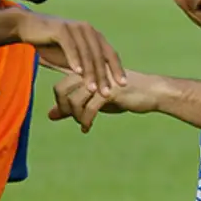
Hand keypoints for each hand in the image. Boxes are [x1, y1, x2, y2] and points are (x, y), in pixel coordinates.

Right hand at [16, 12, 124, 96]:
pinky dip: (75, 60)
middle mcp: (87, 29)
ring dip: (90, 73)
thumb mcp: (71, 57)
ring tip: (92, 89)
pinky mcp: (61, 28)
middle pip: (100, 55)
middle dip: (104, 76)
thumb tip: (99, 83)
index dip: (118, 69)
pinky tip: (77, 73)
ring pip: (86, 53)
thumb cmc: (50, 44)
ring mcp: (75, 27)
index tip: (123, 85)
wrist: (27, 28)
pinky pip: (70, 46)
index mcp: (93, 35)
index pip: (110, 54)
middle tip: (107, 93)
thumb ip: (85, 65)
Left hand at [48, 69, 164, 131]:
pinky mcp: (109, 91)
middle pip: (61, 89)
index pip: (60, 85)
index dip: (59, 102)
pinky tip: (87, 128)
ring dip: (75, 117)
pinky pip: (89, 108)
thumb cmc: (122, 96)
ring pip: (74, 100)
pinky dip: (85, 121)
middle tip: (73, 117)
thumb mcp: (94, 101)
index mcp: (86, 71)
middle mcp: (90, 72)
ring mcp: (99, 81)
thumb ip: (72, 106)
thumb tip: (50, 115)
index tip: (69, 113)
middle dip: (63, 108)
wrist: (151, 92)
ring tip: (82, 124)